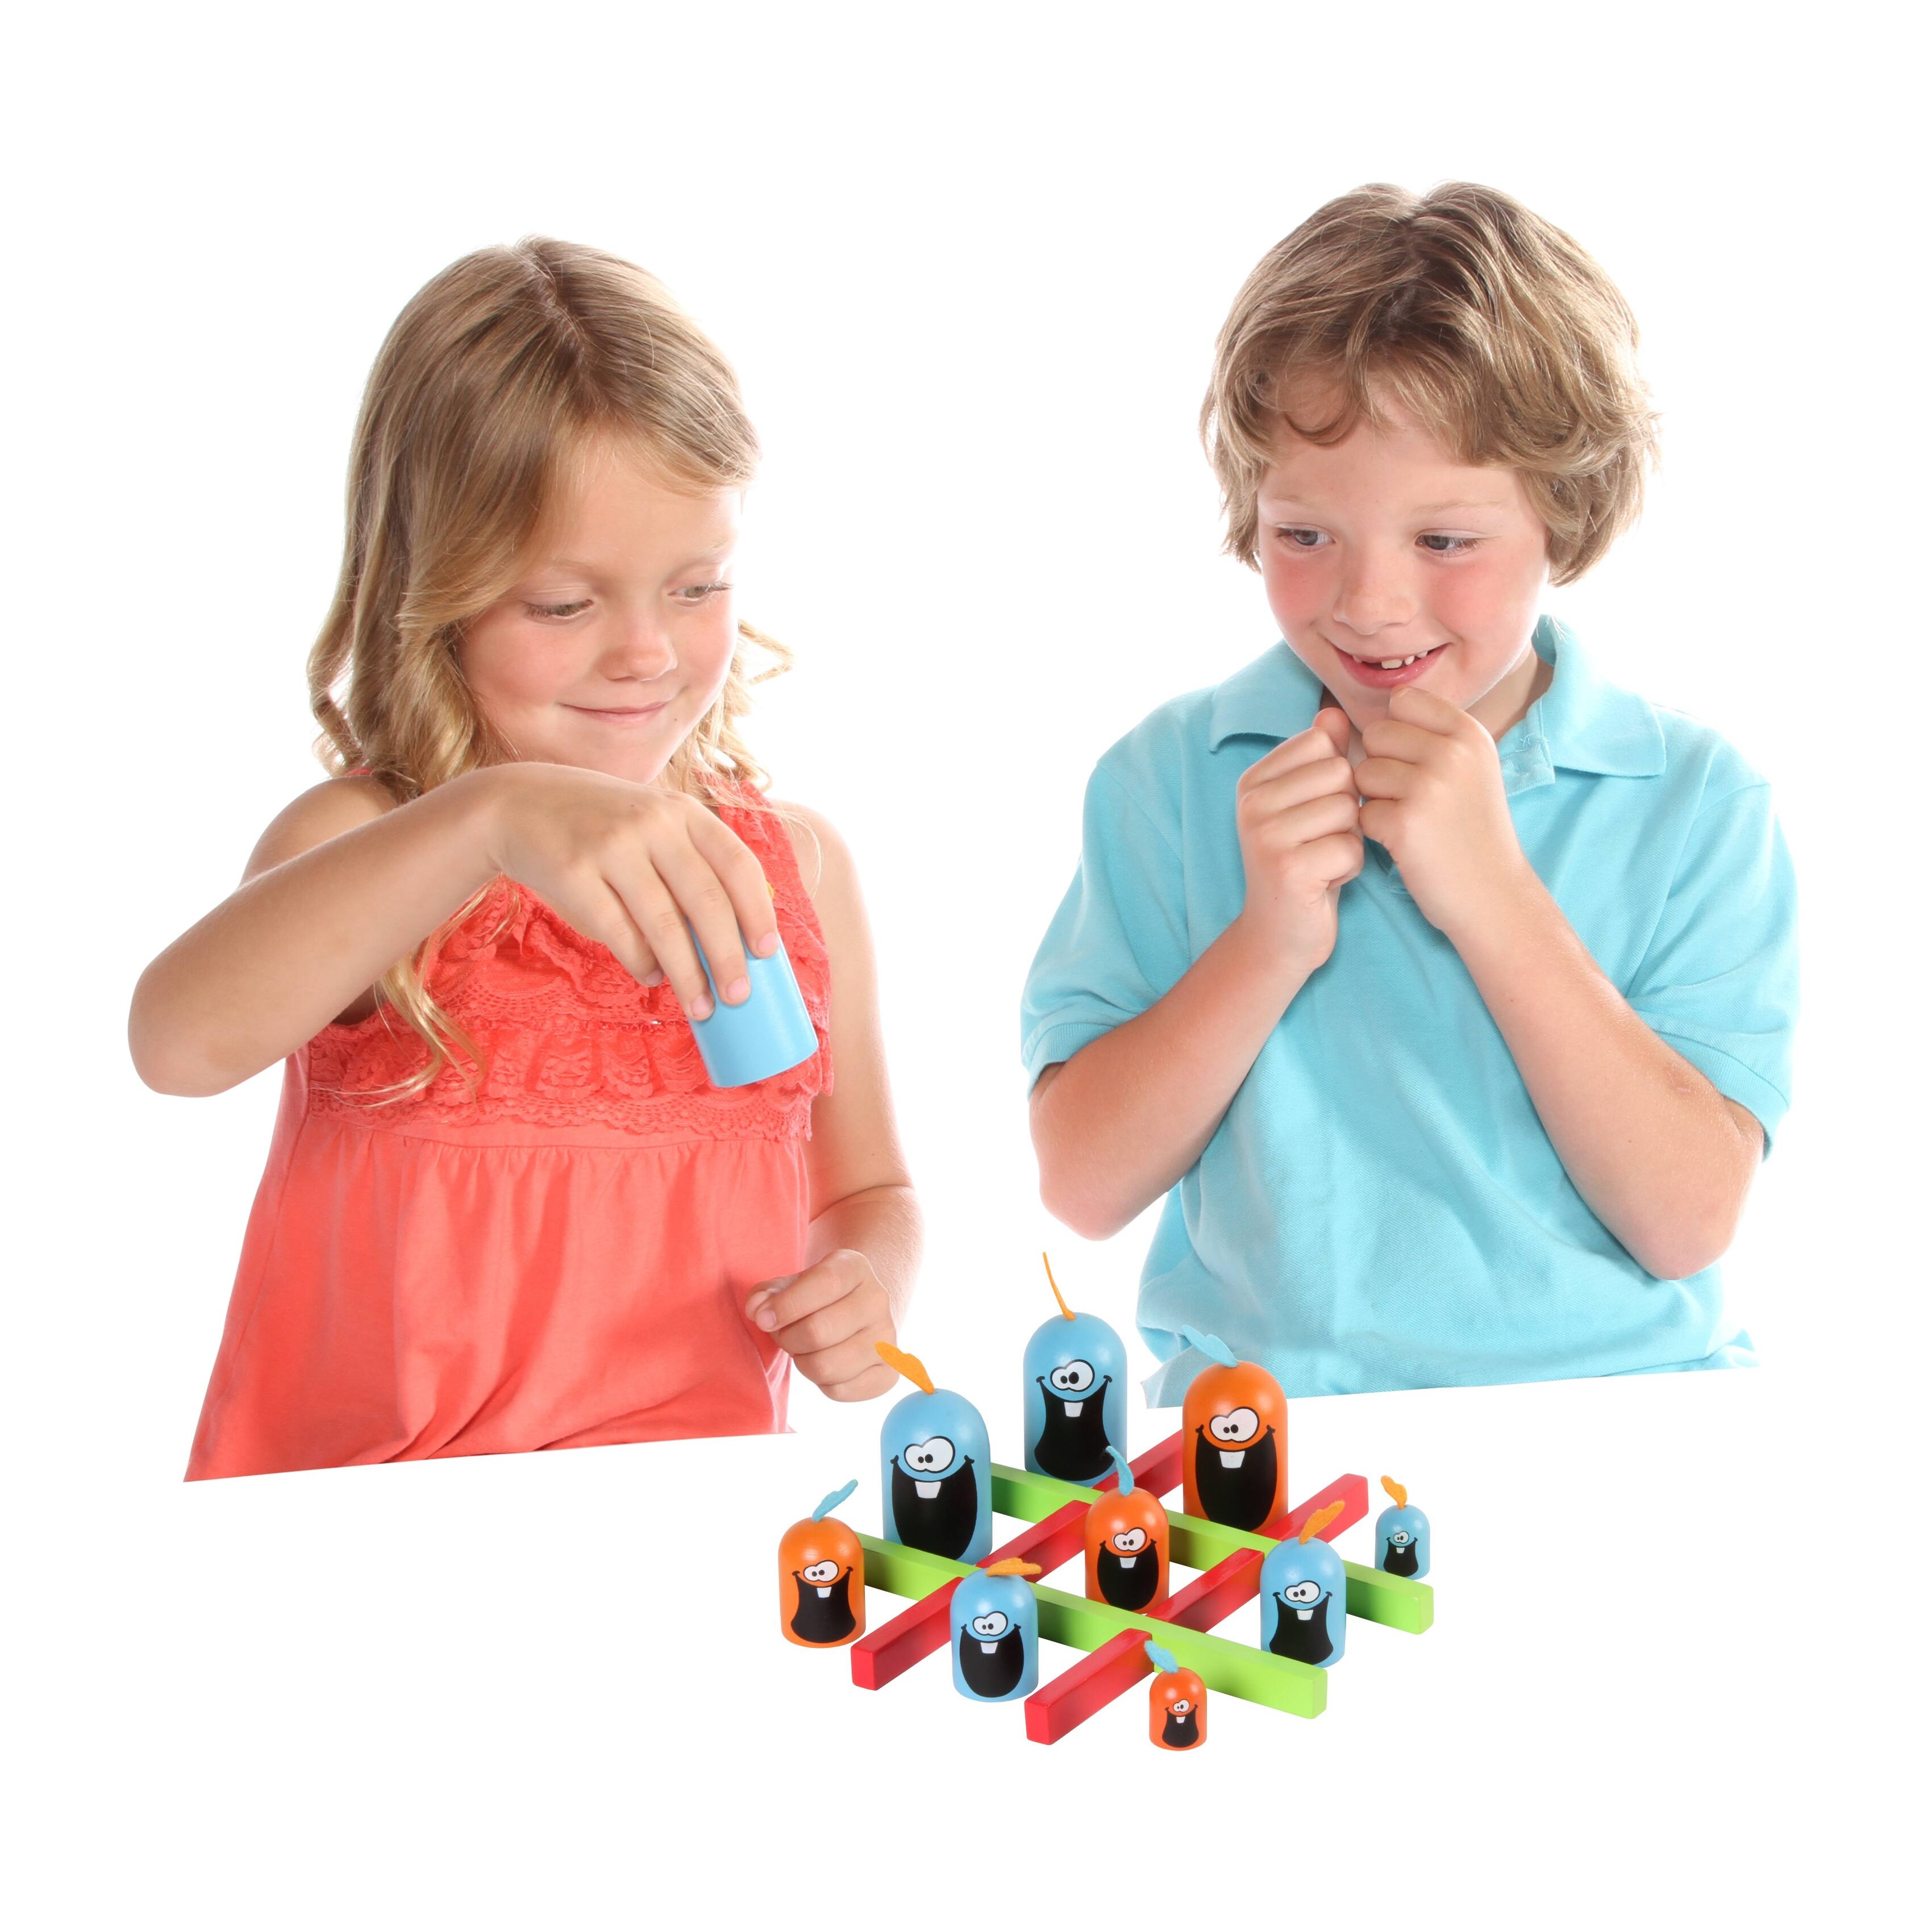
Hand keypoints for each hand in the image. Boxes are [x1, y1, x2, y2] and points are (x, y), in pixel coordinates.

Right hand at [474, 763, 780, 1018]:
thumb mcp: (653, 823)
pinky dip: (641, 963)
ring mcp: (611, 846)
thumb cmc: (602, 826)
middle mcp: (652, 823)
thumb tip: (736, 937)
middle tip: (739, 996)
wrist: (518, 802)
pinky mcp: (573, 873)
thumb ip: (691, 862)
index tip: (768, 952)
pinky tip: (650, 977)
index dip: (757, 911)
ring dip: (687, 975)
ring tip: (700, 1007)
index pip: (737, 864)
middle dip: (727, 957)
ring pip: (664, 926)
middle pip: (706, 901)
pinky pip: (619, 933)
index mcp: (682, 813)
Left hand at [745, 1251, 897, 1400]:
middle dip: (787, 1339)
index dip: (786, 1305)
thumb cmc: (814, 1297)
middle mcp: (878, 1299)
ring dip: (802, 1362)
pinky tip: (823, 1364)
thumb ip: (767, 1293)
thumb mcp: (790, 1284)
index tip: (763, 1319)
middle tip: (784, 1335)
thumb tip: (757, 1310)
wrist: (856, 1309)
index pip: (824, 1283)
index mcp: (855, 1267)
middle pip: (818, 1332)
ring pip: (826, 1367)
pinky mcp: (888, 1373)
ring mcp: (887, 1338)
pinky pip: (840, 1391)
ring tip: (802, 1350)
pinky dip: (820, 1384)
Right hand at [1230, 706, 1363, 976]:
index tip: (1314, 813)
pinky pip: (1351, 848)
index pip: (1323, 744)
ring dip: (1350, 839)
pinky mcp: (1287, 869)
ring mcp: (1265, 835)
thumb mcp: (1309, 804)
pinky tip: (1326, 881)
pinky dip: (1349, 869)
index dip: (1336, 780)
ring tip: (1324, 859)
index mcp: (1254, 779)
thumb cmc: (1303, 863)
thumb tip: (1331, 712)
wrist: (1279, 934)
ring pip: (1349, 810)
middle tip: (1321, 841)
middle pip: (1340, 774)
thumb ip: (1320, 758)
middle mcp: (1252, 802)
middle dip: (1346, 811)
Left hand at [1355, 686, 1532, 937]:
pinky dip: (1376, 831)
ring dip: (1375, 799)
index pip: (1403, 700)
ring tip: (1409, 819)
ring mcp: (1429, 786)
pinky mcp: (1405, 822)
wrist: (1493, 893)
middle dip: (1381, 765)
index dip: (1396, 732)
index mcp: (1469, 733)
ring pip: (1362, 773)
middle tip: (1410, 798)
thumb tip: (1389, 701)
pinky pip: (1362, 811)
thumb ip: (1435, 734)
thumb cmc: (1472, 830)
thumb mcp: (1472, 767)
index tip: (1415, 762)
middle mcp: (1452, 752)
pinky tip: (1405, 843)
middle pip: (1376, 734)